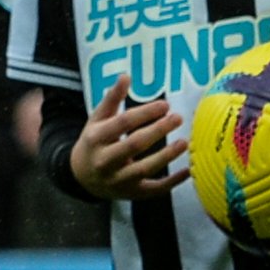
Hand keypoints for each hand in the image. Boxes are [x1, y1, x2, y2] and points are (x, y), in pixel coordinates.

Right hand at [69, 80, 183, 201]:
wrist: (81, 177)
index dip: (145, 113)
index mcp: (96, 138)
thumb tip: (126, 76)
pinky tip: (188, 171)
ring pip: (145, 168)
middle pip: (134, 145)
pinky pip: (154, 190)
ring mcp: (118, 180)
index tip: (165, 105)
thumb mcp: (96, 119)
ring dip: (166, 156)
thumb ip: (112, 99)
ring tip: (184, 142)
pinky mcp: (131, 193)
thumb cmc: (94, 142)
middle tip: (178, 118)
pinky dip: (172, 182)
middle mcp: (105, 161)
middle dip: (158, 131)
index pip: (123, 123)